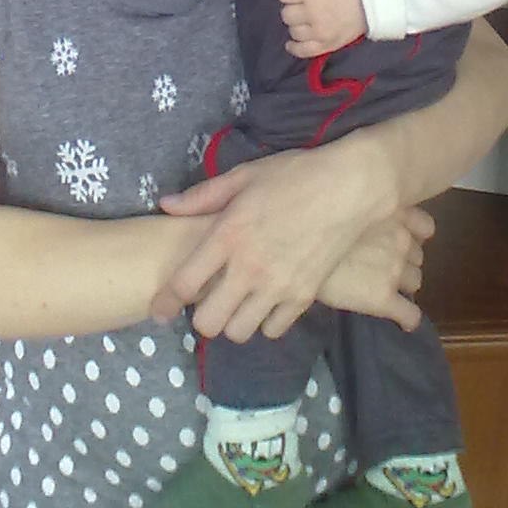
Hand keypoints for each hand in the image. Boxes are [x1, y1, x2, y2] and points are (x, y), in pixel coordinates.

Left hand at [151, 141, 388, 340]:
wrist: (349, 187)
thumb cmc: (294, 175)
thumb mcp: (244, 176)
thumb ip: (203, 196)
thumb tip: (167, 207)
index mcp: (229, 235)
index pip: (185, 283)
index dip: (165, 302)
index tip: (159, 309)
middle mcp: (250, 268)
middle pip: (209, 322)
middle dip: (202, 316)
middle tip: (208, 300)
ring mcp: (278, 286)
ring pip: (240, 332)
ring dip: (233, 321)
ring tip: (238, 302)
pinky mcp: (304, 296)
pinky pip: (273, 329)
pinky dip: (265, 321)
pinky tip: (266, 301)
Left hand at [278, 0, 366, 56]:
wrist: (370, 2)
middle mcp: (312, 13)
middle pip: (286, 14)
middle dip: (293, 8)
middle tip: (302, 6)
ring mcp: (318, 32)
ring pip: (293, 31)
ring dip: (297, 25)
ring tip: (305, 20)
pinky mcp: (326, 45)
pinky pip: (302, 51)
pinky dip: (294, 47)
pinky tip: (292, 43)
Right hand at [314, 207, 432, 334]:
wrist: (296, 247)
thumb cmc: (312, 219)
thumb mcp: (344, 202)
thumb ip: (364, 208)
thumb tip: (360, 211)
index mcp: (394, 212)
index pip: (424, 227)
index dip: (413, 235)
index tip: (397, 238)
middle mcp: (400, 239)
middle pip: (417, 255)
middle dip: (403, 260)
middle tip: (380, 263)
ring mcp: (394, 270)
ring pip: (415, 281)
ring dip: (403, 284)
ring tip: (382, 286)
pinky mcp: (383, 298)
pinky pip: (410, 315)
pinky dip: (407, 319)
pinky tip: (400, 321)